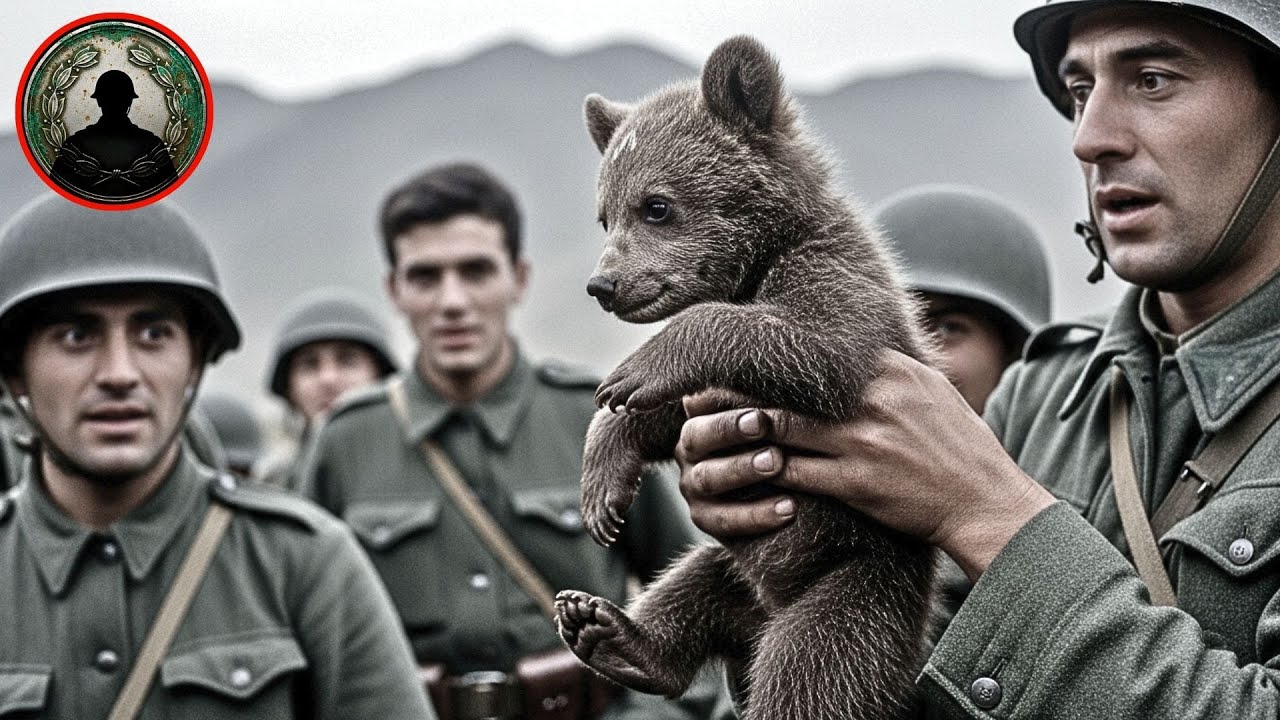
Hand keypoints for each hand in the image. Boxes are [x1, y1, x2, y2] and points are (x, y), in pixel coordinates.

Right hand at [676, 389, 797, 538]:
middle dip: (730, 433)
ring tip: (778, 463)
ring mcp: (695, 489)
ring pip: (708, 479)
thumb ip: (765, 404)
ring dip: (742, 470)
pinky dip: (757, 515)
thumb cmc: (778, 445)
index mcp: (701, 420)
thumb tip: (781, 370)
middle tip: (764, 428)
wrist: (787, 497)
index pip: (702, 409)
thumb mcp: (770, 424)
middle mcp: (690, 453)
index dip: (727, 412)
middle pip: (698, 439)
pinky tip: (789, 508)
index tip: (760, 416)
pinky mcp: (707, 520)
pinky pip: (725, 521)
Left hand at [677, 351, 1054, 578]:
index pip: (812, 355)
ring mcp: (863, 440)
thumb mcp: (930, 389)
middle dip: (735, 389)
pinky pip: (793, 473)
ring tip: (700, 425)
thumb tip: (852, 346)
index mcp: (889, 370)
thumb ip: (887, 367)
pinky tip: (735, 470)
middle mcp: (873, 398)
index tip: (730, 355)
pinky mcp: (856, 482)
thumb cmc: (958, 447)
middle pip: (786, 386)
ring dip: (735, 428)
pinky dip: (760, 471)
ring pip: (780, 428)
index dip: (766, 357)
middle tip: (695, 389)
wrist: (985, 502)